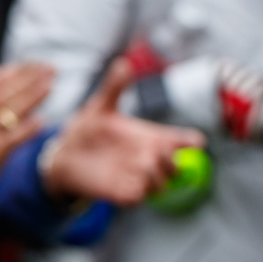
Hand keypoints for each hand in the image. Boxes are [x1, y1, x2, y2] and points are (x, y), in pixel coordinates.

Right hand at [0, 63, 51, 194]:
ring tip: (51, 85)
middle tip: (52, 69)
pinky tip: (42, 119)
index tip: (37, 63)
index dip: (21, 70)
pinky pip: (16, 136)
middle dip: (33, 78)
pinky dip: (29, 127)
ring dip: (35, 96)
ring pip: (14, 110)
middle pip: (9, 91)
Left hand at [42, 59, 204, 203]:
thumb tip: (123, 64)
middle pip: (174, 165)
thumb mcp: (101, 106)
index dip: (190, 141)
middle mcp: (146, 158)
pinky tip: (134, 181)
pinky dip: (141, 190)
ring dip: (158, 176)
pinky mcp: (122, 193)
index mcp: (148, 137)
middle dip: (173, 160)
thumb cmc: (87, 128)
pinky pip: (139, 197)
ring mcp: (136, 177)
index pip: (178, 140)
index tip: (198, 141)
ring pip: (161, 184)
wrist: (65, 154)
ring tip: (146, 164)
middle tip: (162, 150)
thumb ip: (114, 87)